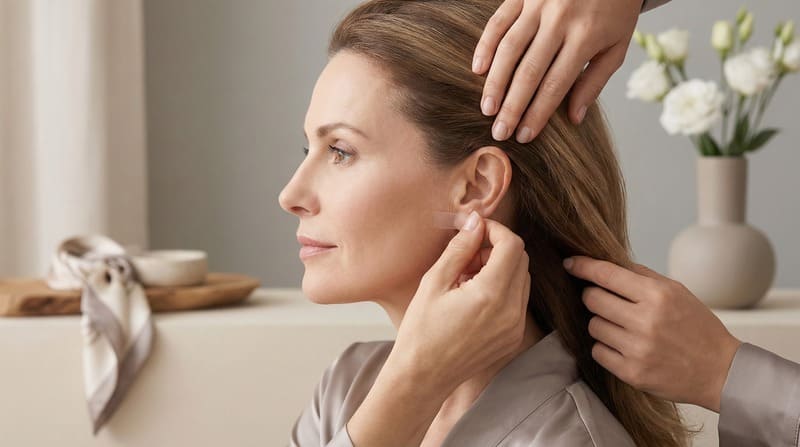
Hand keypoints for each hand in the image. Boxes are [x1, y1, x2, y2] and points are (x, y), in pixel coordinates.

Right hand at [392, 212, 530, 387]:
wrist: (423, 376)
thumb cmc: (421, 331)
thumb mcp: (435, 282)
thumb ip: (460, 248)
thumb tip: (475, 222)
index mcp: (492, 295)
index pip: (512, 245)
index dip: (495, 230)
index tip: (475, 230)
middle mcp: (512, 311)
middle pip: (521, 260)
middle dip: (497, 249)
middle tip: (466, 256)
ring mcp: (516, 326)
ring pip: (522, 279)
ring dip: (500, 268)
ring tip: (467, 278)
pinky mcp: (514, 336)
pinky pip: (518, 300)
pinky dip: (502, 289)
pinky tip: (473, 297)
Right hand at [473, 0, 641, 142]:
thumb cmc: (615, 9)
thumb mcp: (617, 45)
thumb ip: (595, 81)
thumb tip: (574, 118)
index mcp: (586, 36)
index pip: (556, 84)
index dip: (538, 113)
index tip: (524, 136)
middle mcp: (560, 20)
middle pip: (529, 71)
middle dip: (512, 106)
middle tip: (499, 132)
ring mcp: (538, 4)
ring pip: (509, 49)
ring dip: (495, 82)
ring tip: (487, 109)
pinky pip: (499, 22)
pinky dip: (485, 46)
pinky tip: (478, 70)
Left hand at [563, 255, 741, 412]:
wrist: (721, 372)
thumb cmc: (698, 328)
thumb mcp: (678, 292)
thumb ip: (642, 276)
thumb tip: (607, 262)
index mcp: (658, 296)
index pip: (606, 275)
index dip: (583, 266)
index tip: (570, 263)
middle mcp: (645, 321)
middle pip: (592, 299)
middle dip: (594, 297)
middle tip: (607, 301)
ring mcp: (637, 349)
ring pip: (593, 326)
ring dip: (602, 324)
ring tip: (623, 327)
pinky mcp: (632, 373)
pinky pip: (598, 352)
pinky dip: (606, 347)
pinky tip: (624, 346)